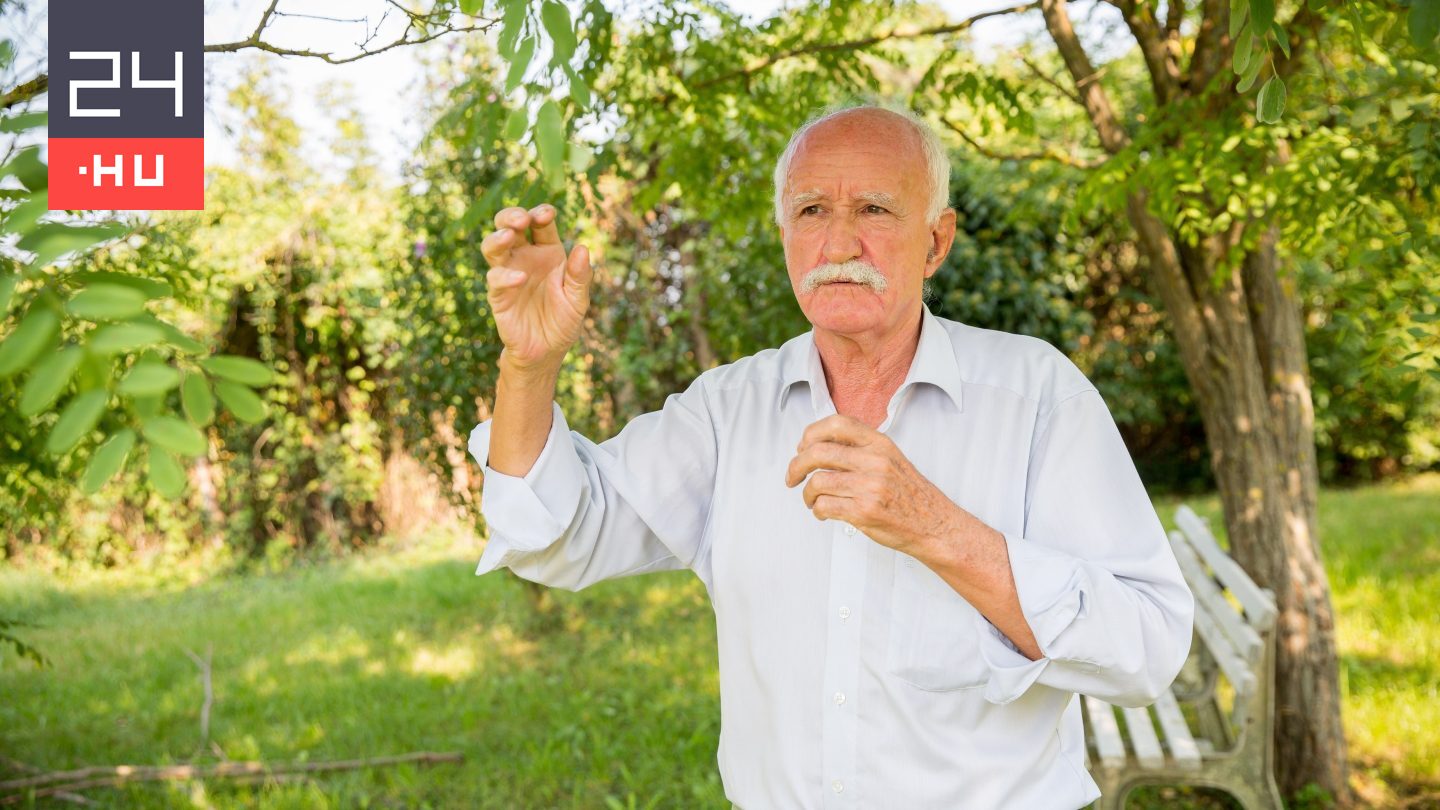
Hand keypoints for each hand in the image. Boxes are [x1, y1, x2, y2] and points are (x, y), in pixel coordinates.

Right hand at [481, 204, 591, 370]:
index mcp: (548, 252)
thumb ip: (580, 277)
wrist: (546, 352)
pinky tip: (520, 278)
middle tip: (522, 219)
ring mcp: (508, 273)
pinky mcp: (498, 294)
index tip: (548, 214)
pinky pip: (495, 278)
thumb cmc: (564, 322)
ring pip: (493, 246)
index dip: (542, 214)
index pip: (541, 224)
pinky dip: (505, 275)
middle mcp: (525, 257)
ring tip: (509, 236)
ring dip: (498, 237)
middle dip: (512, 216)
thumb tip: (582, 248)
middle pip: (510, 225)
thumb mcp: (578, 301)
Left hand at [784, 414, 964, 556]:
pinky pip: (824, 506)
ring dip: (806, 493)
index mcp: (879, 444)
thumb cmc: (911, 494)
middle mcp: (874, 461)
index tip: (802, 447)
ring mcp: (869, 487)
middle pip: (817, 452)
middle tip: (793, 476)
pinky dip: (817, 510)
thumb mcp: (891, 458)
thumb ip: (861, 448)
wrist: (935, 524)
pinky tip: (823, 512)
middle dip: (796, 466)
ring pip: (817, 482)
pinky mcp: (864, 512)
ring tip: (812, 499)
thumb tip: (819, 445)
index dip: (810, 433)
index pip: (835, 424)